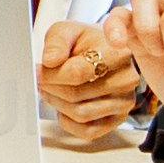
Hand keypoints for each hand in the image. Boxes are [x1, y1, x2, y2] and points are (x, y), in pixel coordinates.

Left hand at [33, 12, 144, 132]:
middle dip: (51, 89)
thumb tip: (50, 61)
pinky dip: (68, 122)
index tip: (38, 71)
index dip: (50, 75)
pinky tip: (63, 107)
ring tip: (51, 90)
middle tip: (41, 81)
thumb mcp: (68, 31)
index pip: (77, 73)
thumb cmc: (86, 43)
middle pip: (76, 95)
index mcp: (116, 53)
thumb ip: (56, 42)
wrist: (103, 54)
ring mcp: (124, 102)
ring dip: (57, 104)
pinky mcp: (117, 119)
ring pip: (80, 114)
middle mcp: (126, 79)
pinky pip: (87, 131)